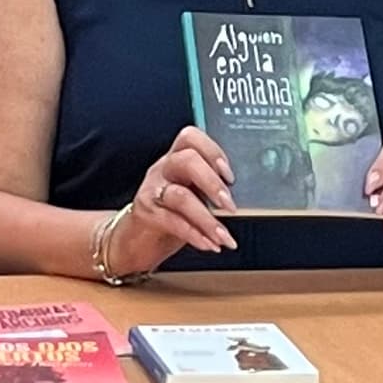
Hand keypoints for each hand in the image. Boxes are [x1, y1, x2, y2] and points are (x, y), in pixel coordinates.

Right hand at [119, 127, 240, 263]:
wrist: (138, 238)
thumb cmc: (172, 212)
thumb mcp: (192, 193)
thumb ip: (211, 187)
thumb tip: (244, 196)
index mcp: (177, 158)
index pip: (191, 137)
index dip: (213, 151)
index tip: (230, 176)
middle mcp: (163, 169)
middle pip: (186, 160)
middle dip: (212, 183)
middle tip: (230, 205)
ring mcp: (152, 190)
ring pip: (180, 196)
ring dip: (207, 219)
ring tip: (223, 235)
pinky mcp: (146, 213)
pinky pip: (172, 221)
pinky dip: (195, 235)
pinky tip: (209, 245)